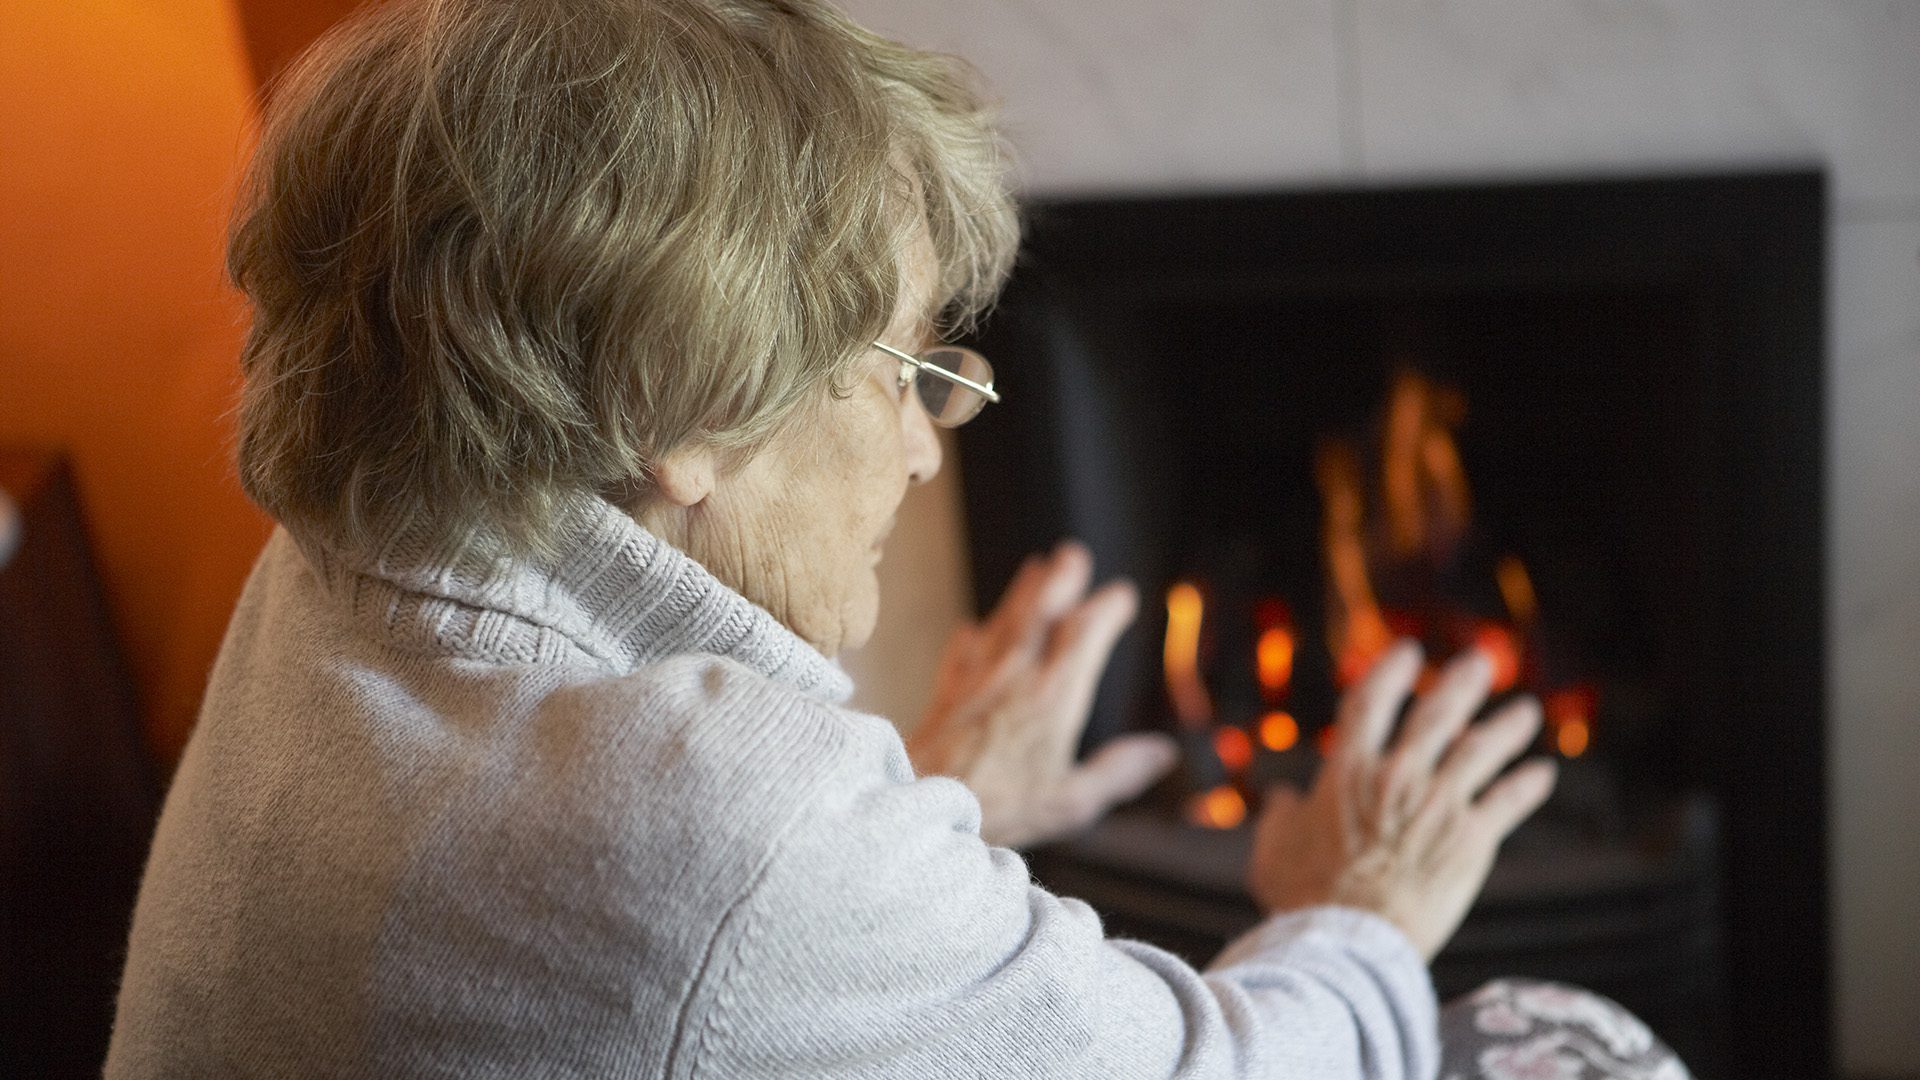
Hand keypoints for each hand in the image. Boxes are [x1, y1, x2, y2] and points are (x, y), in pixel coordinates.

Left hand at [907, 541, 1177, 848]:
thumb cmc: (998, 807)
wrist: (920, 800)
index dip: (1106, 608)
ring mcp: (977, 679)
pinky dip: (973, 636)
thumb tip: (1163, 752)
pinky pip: (962, 652)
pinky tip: (973, 630)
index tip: (1121, 594)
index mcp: (1053, 697)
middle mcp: (1015, 676)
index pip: (1085, 634)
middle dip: (1060, 578)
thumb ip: (1118, 771)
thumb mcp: (1072, 801)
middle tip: (1073, 554)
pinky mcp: (947, 693)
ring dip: (1021, 592)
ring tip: (1034, 568)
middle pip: (1041, 611)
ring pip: (1002, 622)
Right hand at [1246, 641, 1556, 960]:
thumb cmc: (1304, 897)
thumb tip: (1283, 800)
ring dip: (1506, 727)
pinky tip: (1543, 773)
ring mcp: (1439, 804)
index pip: (1372, 701)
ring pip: (1481, 750)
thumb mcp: (1273, 850)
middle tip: (1480, 661)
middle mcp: (1397, 775)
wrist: (1350, 940)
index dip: (1391, 672)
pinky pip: (1507, 802)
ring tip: (1527, 710)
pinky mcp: (1471, 838)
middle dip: (1462, 683)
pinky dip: (1527, 784)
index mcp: (1348, 770)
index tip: (1409, 653)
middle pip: (1438, 714)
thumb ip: (1280, 818)